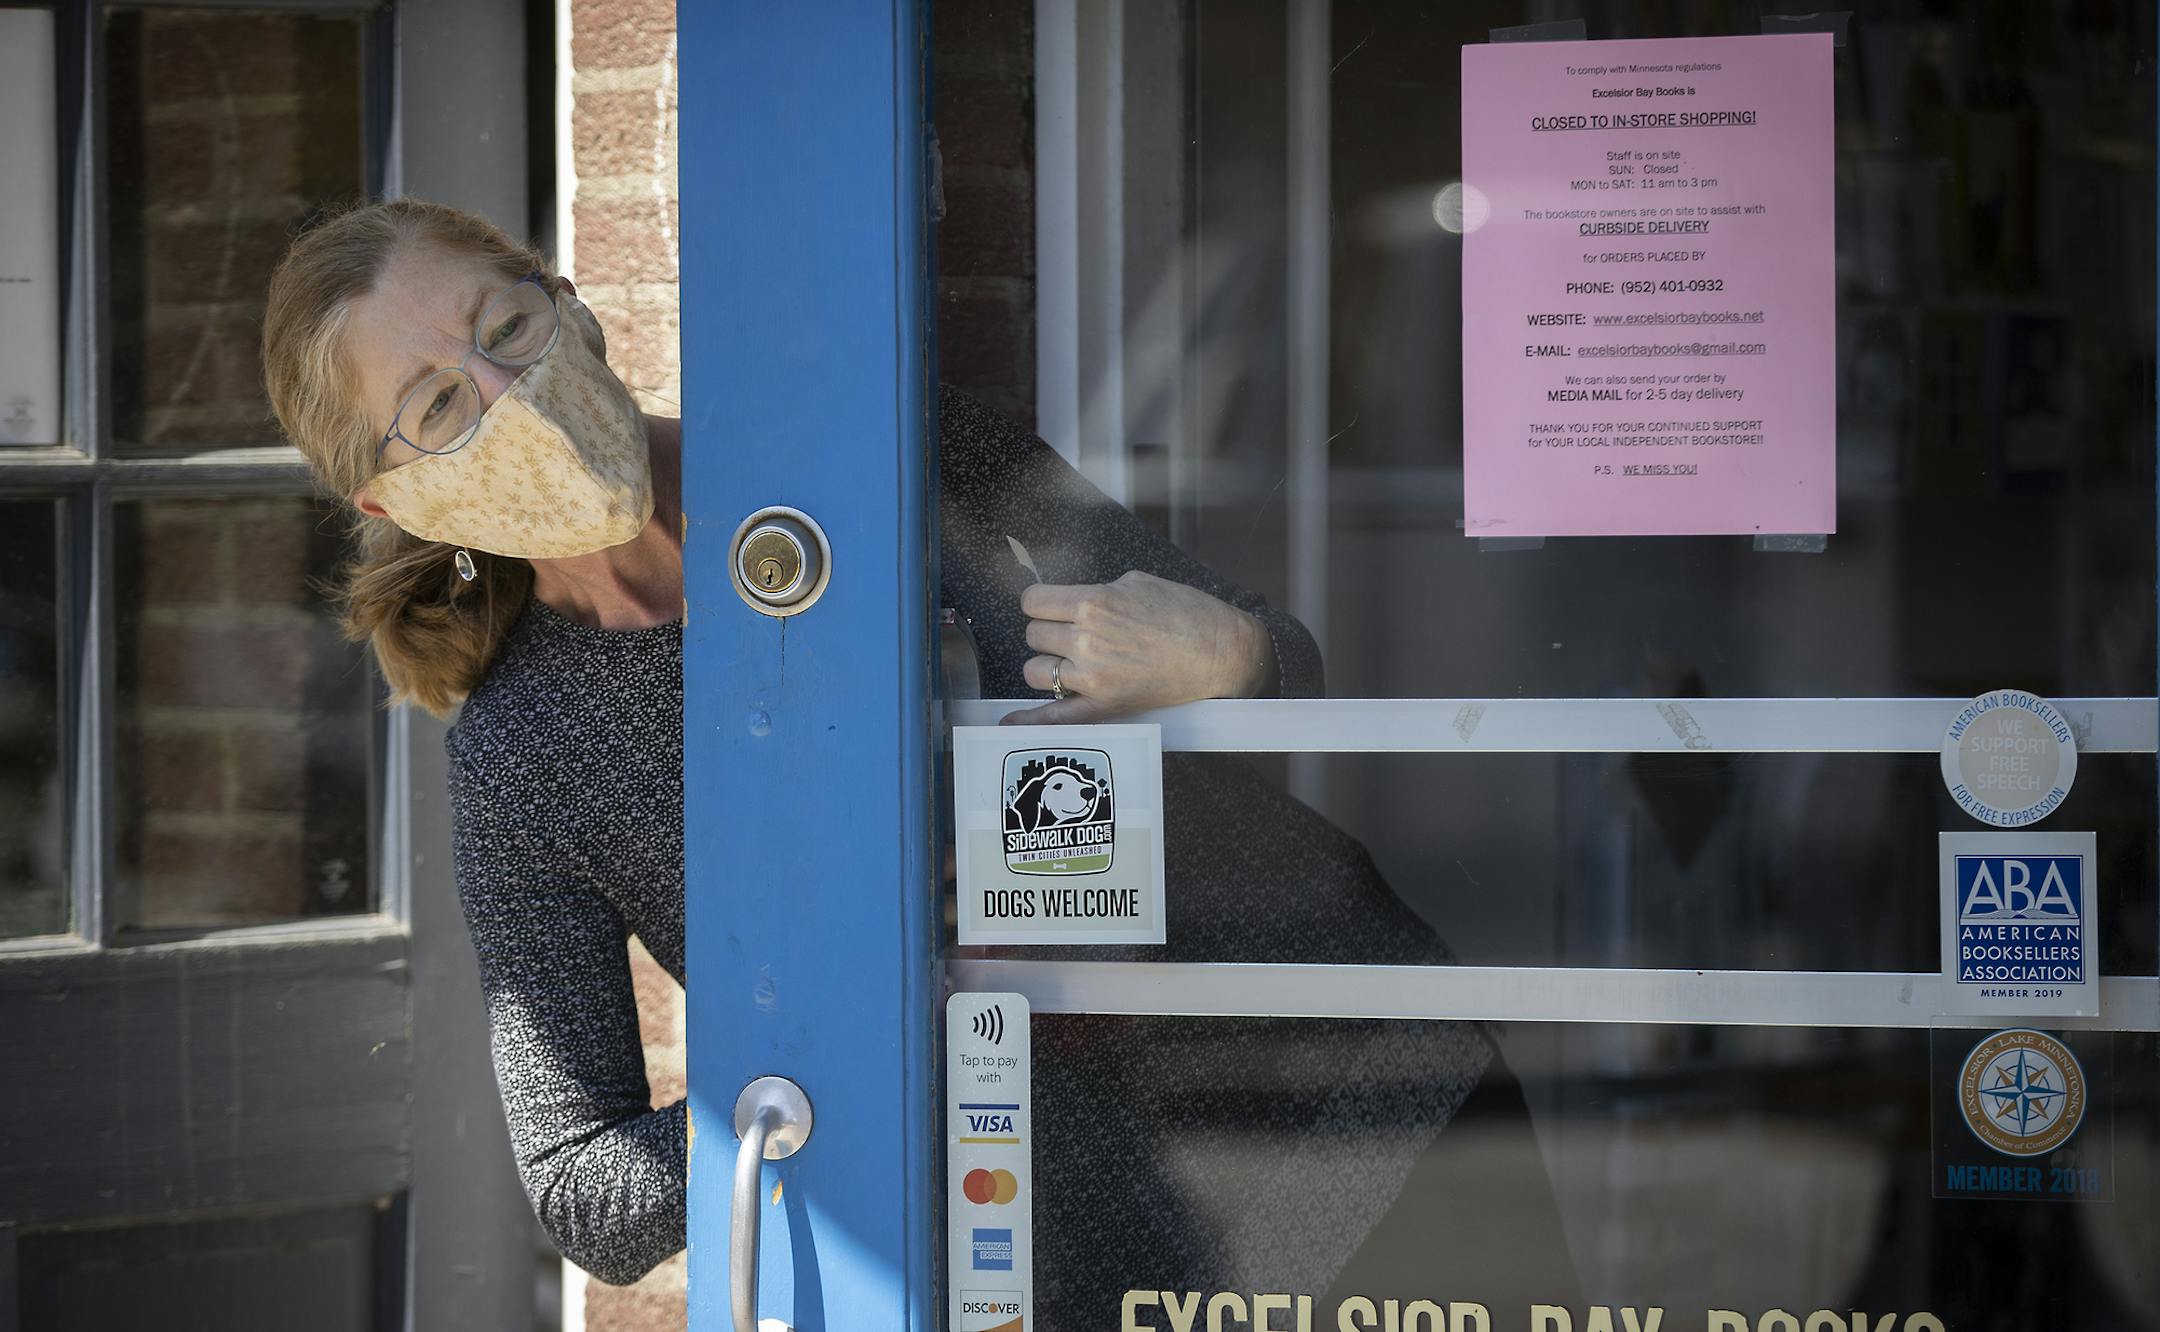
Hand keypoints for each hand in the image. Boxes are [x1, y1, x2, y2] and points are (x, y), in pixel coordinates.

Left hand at [1004, 570, 1274, 723]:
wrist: (1220, 652)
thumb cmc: (1186, 613)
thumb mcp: (1137, 582)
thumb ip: (1098, 592)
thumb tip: (1074, 601)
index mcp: (1094, 603)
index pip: (1033, 602)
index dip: (1040, 604)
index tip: (1050, 608)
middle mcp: (1087, 639)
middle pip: (1033, 636)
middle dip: (1048, 633)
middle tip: (1072, 636)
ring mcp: (1093, 676)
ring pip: (1034, 671)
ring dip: (1046, 667)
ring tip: (1070, 665)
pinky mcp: (1104, 705)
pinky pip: (1055, 715)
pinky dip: (1030, 720)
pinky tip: (1009, 724)